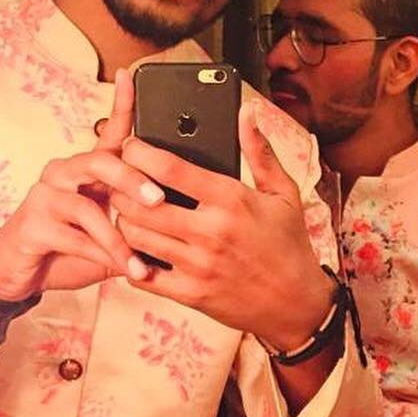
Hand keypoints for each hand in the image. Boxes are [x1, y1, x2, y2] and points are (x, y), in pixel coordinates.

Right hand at [0, 69, 164, 299]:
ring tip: (141, 260)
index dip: (120, 104)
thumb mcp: (110, 236)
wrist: (19, 275)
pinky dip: (102, 257)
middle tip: (158, 199)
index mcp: (86, 171)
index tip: (131, 76)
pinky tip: (123, 270)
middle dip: (132, 180)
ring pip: (86, 206)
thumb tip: (181, 224)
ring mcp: (44, 197)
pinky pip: (74, 237)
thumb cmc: (68, 249)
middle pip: (99, 162)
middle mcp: (63, 174)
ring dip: (118, 237)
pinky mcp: (32, 224)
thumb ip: (136, 225)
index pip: (108, 132)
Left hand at [112, 103, 331, 343]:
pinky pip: (142, 275)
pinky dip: (130, 260)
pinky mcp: (190, 294)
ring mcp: (197, 265)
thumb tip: (245, 112)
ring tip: (126, 211)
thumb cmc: (289, 245)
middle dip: (121, 186)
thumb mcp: (283, 193)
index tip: (131, 146)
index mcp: (230, 199)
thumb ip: (260, 151)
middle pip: (140, 202)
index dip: (139, 152)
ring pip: (134, 236)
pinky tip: (135, 249)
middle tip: (120, 180)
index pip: (169, 167)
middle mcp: (210, 231)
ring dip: (123, 221)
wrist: (297, 304)